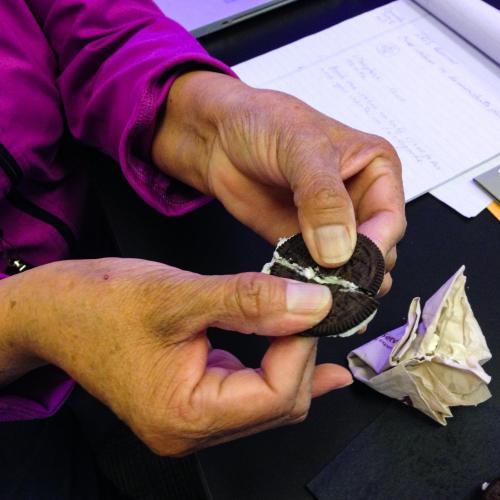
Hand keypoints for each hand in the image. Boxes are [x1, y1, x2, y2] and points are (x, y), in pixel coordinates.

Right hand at [1, 258, 350, 454]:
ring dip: (290, 356)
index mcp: (183, 415)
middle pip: (279, 403)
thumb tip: (312, 306)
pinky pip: (251, 391)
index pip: (275, 395)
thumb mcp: (179, 295)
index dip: (301, 347)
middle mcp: (189, 431)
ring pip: (269, 399)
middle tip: (308, 305)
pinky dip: (277, 364)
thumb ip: (249, 301)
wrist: (55, 311)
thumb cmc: (98, 305)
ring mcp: (191, 419)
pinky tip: (297, 345)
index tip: (310, 305)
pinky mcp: (192, 400)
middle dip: (300, 352)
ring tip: (303, 318)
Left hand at [153, 71, 405, 294]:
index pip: (390, 220)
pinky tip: (296, 288)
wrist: (221, 136)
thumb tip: (339, 249)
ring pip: (348, 267)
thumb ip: (323, 197)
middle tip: (334, 285)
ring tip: (315, 290)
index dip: (375, 246)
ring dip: (335, 282)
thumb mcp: (301, 149)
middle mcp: (359, 200)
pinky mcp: (302, 242)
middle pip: (375, 250)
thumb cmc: (265, 124)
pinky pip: (314, 271)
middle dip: (358, 271)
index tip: (352, 266)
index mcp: (376, 170)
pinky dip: (308, 283)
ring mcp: (331, 226)